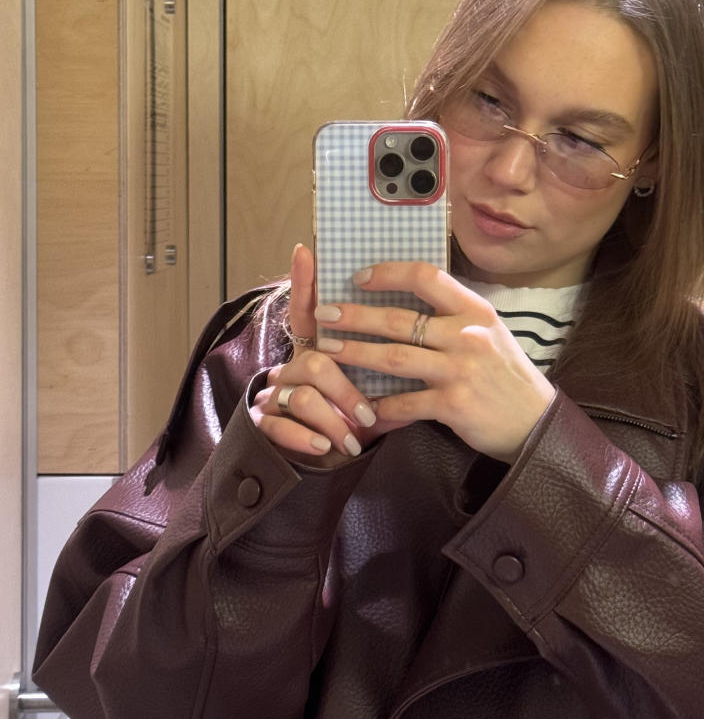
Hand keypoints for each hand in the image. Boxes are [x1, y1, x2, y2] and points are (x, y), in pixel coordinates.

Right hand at [249, 244, 377, 463]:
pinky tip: (325, 448)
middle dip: (345, 390)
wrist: (325, 467)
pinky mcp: (262, 424)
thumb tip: (425, 344)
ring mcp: (273, 394)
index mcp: (315, 353)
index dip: (306, 283)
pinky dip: (305, 438)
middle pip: (315, 360)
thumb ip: (386, 369)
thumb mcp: (371, 395)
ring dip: (332, 419)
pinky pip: (278, 425)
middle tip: (367, 415)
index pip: (310, 312)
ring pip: (301, 395)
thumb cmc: (353, 425)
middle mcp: (289, 366)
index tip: (307, 251)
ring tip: (352, 439)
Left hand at [313, 262, 555, 462]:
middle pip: (399, 320)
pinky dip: (380, 405)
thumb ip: (453, 315)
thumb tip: (406, 297)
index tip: (358, 278)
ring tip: (329, 350)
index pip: (426, 278)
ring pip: (394, 358)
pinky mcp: (453, 405)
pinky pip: (405, 403)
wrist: (534, 421)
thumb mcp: (489, 332)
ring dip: (356, 353)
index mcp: (474, 310)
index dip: (387, 274)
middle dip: (355, 316)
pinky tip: (361, 405)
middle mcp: (467, 336)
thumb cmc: (505, 373)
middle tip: (324, 314)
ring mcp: (459, 371)